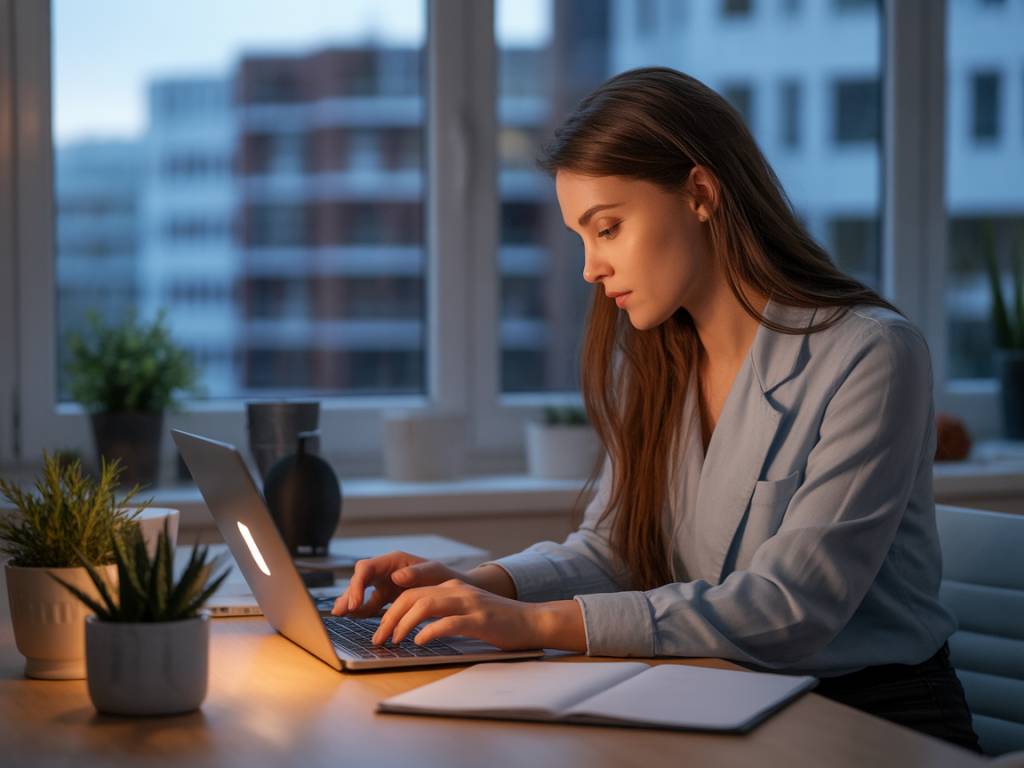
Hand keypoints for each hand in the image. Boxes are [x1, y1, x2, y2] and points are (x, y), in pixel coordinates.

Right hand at [331, 551, 464, 617]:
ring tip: (339, 614)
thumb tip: (396, 577)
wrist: (452, 587)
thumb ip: (417, 573)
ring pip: (360, 592)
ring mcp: (383, 584)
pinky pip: (369, 604)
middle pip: (359, 580)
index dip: (357, 584)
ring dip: (349, 602)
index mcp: (393, 560)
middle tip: (341, 612)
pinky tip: (353, 618)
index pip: (366, 568)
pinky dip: (360, 611)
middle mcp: (384, 570)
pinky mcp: (385, 597)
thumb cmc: (443, 576)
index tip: (355, 602)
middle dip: (349, 594)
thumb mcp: (434, 571)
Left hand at [371, 578, 546, 649]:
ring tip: (395, 641)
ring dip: (405, 624)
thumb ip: (443, 613)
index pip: (411, 593)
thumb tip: (413, 629)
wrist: (532, 621)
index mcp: (451, 587)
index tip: (380, 632)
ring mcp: (469, 603)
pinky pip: (449, 622)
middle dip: (390, 618)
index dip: (391, 612)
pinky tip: (420, 642)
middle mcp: (457, 590)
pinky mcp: (480, 619)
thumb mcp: (466, 611)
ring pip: (426, 605)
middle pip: (412, 597)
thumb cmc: (498, 622)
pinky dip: (430, 631)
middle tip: (379, 639)